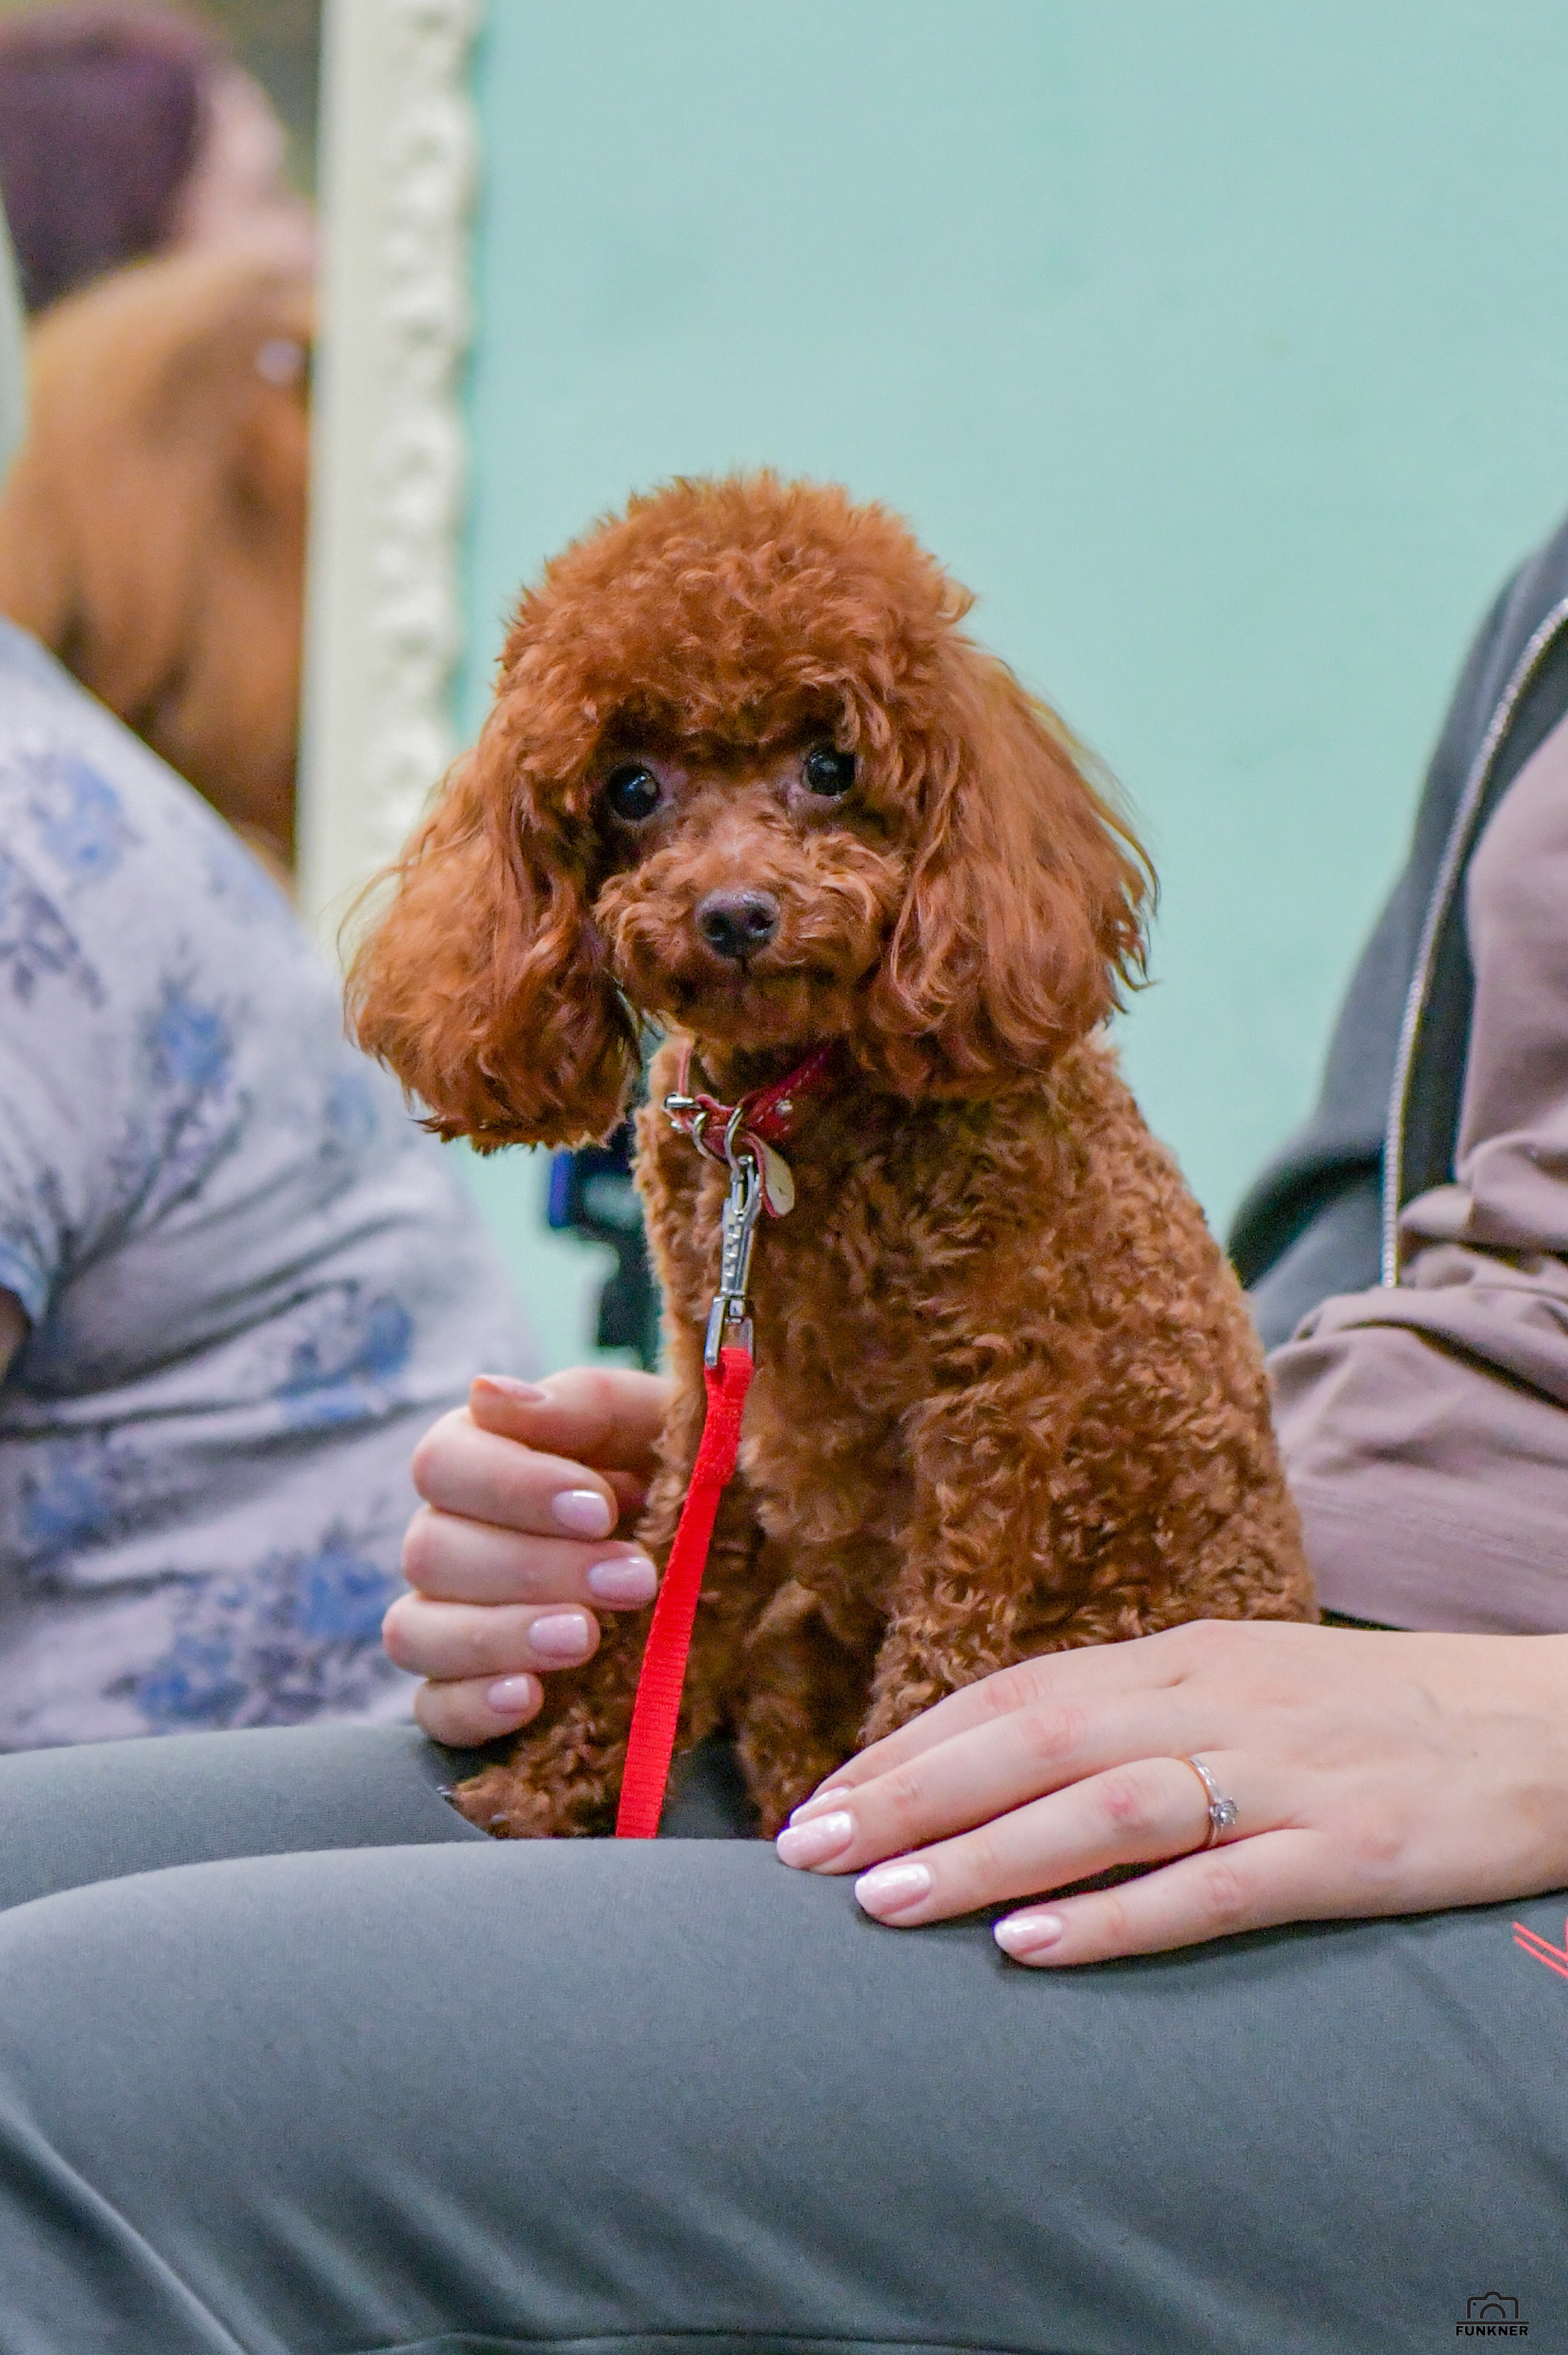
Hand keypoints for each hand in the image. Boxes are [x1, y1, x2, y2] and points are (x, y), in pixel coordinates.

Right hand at [385, 1366, 672, 1745]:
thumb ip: (589, 1403)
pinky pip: (433, 1711)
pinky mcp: (470, 1699)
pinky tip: (529, 1698)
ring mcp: (454, 1622)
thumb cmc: (697, 1483)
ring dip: (499, 1634)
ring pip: (417, 1630)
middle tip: (632, 1582)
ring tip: (586, 1640)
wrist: (752, 1573)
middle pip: (430, 1550)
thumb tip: (489, 1393)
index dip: (511, 1486)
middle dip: (535, 1567)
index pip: (443, 1461)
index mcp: (492, 1459)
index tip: (598, 1509)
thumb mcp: (670, 1427)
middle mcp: (456, 1539)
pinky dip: (472, 1706)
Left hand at [774, 1619, 1567, 1963]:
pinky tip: (1036, 1946)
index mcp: (1183, 1658)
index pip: (1014, 1691)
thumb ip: (1134, 1718)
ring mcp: (1280, 1775)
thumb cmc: (1368, 1718)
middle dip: (911, 1794)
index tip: (824, 1796)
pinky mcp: (1346, 1851)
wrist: (1543, 1727)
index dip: (911, 1744)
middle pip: (1034, 1736)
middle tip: (808, 1851)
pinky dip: (1119, 1916)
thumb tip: (1005, 1766)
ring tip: (886, 1902)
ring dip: (985, 1852)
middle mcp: (1215, 1702)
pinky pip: (1216, 1884)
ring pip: (1105, 1804)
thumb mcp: (1241, 1688)